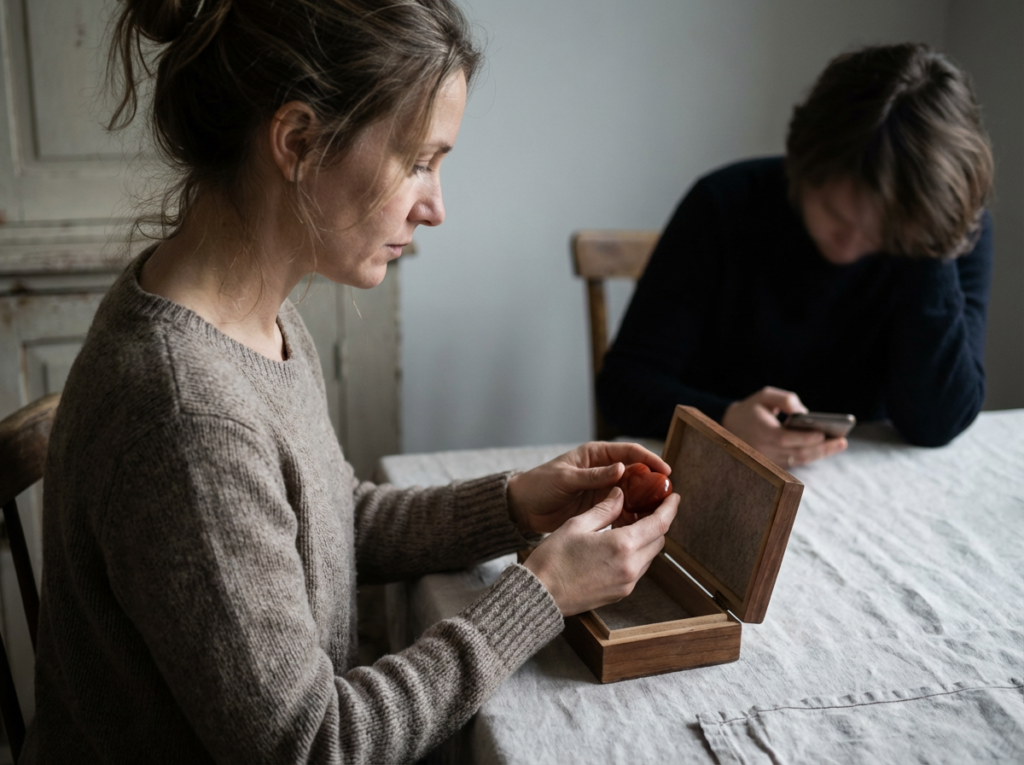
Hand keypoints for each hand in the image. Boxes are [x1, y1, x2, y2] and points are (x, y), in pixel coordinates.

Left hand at [507, 442, 670, 534]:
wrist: (522, 508)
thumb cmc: (539, 484)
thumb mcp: (565, 478)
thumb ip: (592, 475)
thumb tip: (620, 468)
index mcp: (596, 455)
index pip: (629, 453)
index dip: (649, 460)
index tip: (665, 471)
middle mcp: (603, 471)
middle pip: (635, 474)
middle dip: (652, 484)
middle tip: (667, 496)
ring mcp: (602, 490)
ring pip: (631, 494)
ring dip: (643, 503)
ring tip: (657, 513)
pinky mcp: (598, 508)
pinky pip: (620, 511)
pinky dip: (630, 517)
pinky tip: (638, 526)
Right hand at [523, 488, 679, 615]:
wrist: (540, 595)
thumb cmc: (553, 559)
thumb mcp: (577, 525)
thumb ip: (604, 509)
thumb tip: (620, 494)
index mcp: (622, 546)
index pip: (659, 524)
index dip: (669, 508)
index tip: (673, 497)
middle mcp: (630, 568)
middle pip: (658, 540)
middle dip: (657, 522)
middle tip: (648, 507)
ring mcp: (626, 584)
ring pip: (649, 556)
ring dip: (647, 539)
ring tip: (632, 524)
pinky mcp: (620, 594)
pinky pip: (638, 569)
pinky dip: (636, 554)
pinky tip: (621, 543)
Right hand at [722, 386, 846, 467]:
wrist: (729, 428)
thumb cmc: (751, 409)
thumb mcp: (764, 396)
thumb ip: (784, 399)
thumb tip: (805, 412)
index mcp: (761, 431)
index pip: (784, 438)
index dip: (804, 438)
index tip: (822, 434)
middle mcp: (764, 449)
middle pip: (797, 453)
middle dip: (822, 448)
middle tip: (842, 441)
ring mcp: (769, 460)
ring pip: (799, 460)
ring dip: (820, 453)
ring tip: (839, 444)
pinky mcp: (774, 465)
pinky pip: (796, 462)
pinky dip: (812, 455)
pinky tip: (827, 447)